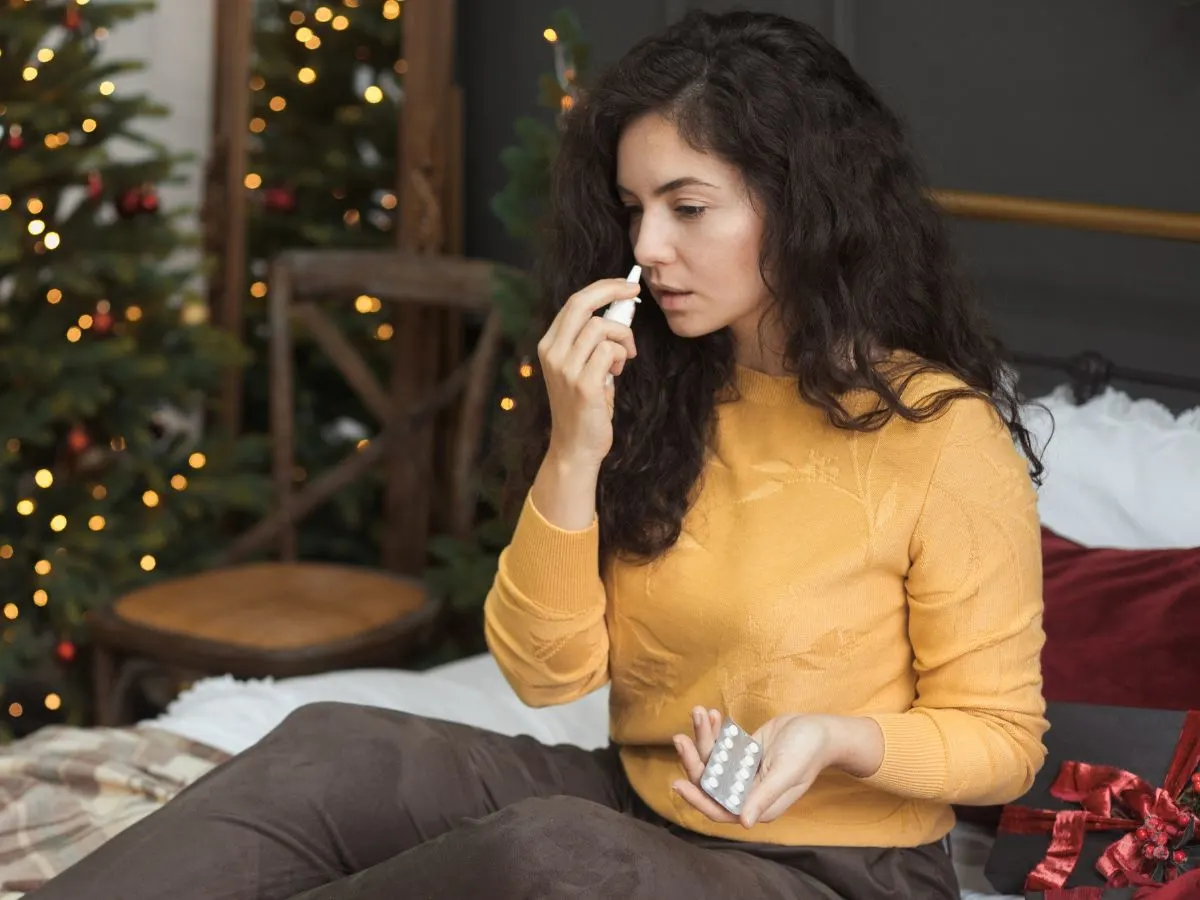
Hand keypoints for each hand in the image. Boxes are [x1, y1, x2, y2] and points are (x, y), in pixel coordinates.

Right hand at [536, 278, 639, 469]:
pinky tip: (617, 372)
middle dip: (612, 290)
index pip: (574, 302)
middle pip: (581, 304)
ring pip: (601, 327)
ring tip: (623, 358)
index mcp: (549, 345)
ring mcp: (565, 369)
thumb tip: (620, 307)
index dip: (602, 288)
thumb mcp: (581, 366)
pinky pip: (609, 351)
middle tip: (635, 290)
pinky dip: (621, 356)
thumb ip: (592, 340)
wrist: (575, 447)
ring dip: (622, 337)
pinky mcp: (583, 384)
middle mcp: (552, 354)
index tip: (625, 285)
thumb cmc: (584, 406)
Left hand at [671, 708, 852, 828]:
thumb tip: (743, 821)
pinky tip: (712, 714)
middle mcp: (746, 792)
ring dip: (703, 737)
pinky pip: (720, 745)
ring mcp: (742, 771)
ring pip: (712, 760)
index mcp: (757, 806)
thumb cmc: (809, 752)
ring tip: (700, 712)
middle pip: (710, 782)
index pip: (719, 809)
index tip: (676, 783)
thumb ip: (764, 796)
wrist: (819, 728)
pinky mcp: (742, 753)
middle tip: (680, 737)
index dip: (697, 800)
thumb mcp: (787, 773)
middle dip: (693, 760)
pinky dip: (714, 731)